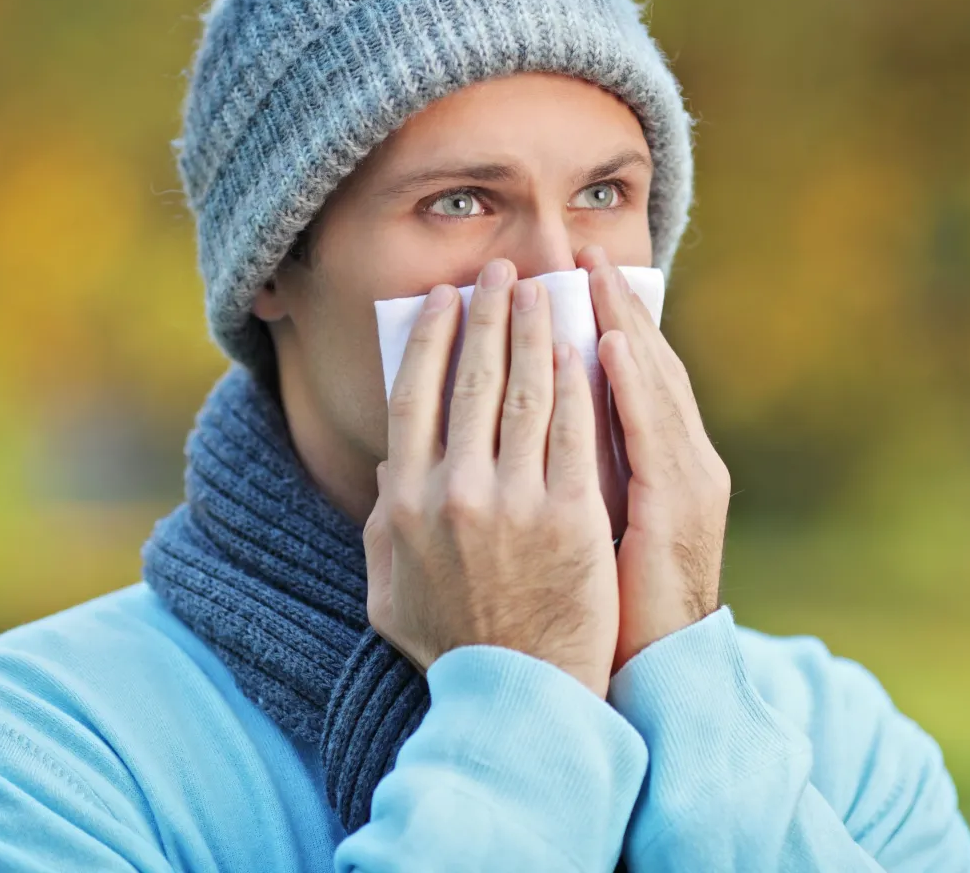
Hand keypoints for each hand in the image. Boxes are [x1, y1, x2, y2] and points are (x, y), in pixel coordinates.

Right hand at [364, 258, 620, 697]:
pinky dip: (579, 382)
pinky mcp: (574, 518)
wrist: (518, 698)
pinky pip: (576, 432)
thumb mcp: (390, 589)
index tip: (446, 299)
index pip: (415, 395)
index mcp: (408, 500)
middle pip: (472, 380)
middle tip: (503, 271)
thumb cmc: (451, 644)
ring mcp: (517, 502)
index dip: (431, 337)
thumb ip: (385, 524)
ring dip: (536, 331)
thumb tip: (391, 468)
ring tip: (545, 290)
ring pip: (526, 393)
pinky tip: (584, 346)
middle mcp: (456, 491)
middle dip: (489, 314)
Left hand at [577, 245, 731, 672]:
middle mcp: (682, 459)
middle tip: (582, 249)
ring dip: (625, 324)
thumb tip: (503, 434)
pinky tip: (613, 345)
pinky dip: (635, 386)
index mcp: (659, 463)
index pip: (624, 377)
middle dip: (614, 305)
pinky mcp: (681, 508)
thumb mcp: (588, 529)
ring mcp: (687, 480)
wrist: (652, 674)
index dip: (599, 322)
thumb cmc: (607, 606)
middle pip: (645, 365)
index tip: (567, 275)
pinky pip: (653, 435)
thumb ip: (562, 475)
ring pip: (655, 384)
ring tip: (595, 273)